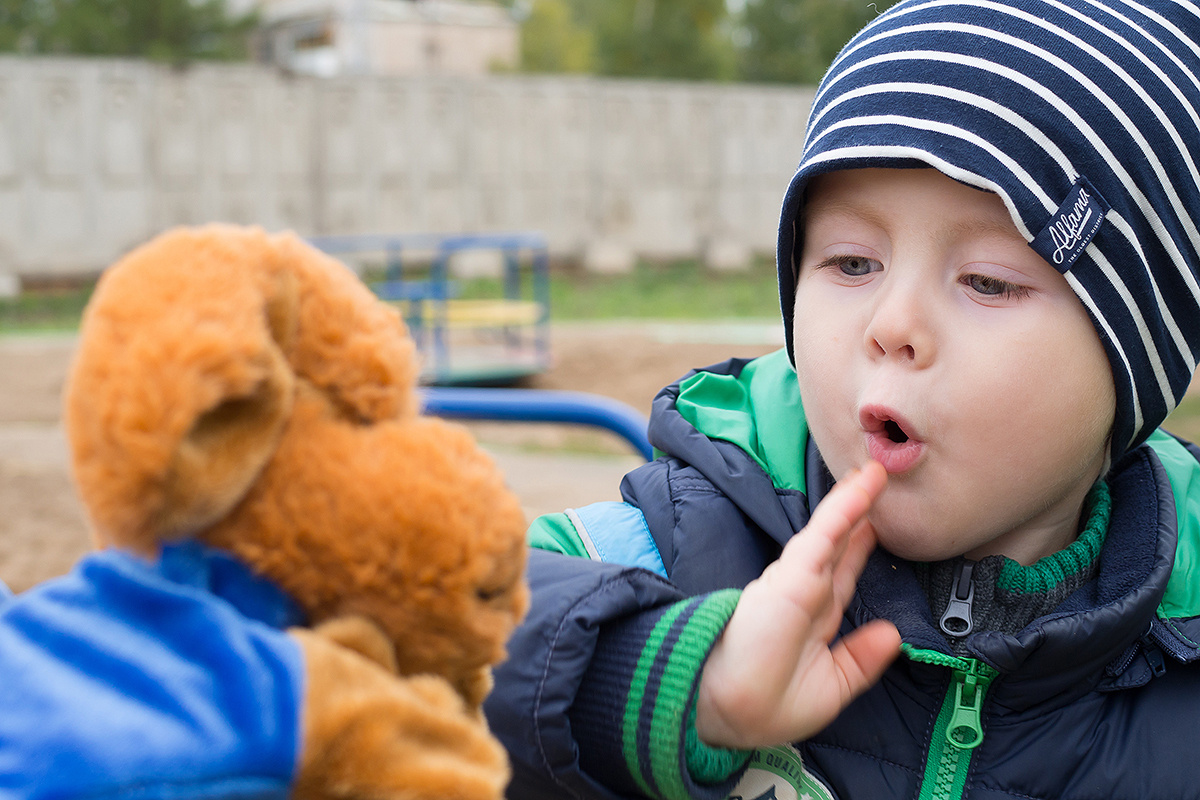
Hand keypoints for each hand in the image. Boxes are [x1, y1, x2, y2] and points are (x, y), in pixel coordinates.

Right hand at [694, 461, 900, 748]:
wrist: (727, 708)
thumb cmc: (768, 706)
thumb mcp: (830, 687)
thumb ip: (861, 660)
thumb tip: (893, 635)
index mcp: (811, 620)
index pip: (841, 576)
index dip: (858, 550)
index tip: (875, 527)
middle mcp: (805, 594)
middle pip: (837, 546)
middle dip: (856, 516)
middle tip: (874, 483)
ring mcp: (798, 580)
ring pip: (832, 532)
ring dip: (853, 500)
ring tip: (873, 473)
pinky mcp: (793, 574)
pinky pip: (825, 534)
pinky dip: (846, 508)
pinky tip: (864, 486)